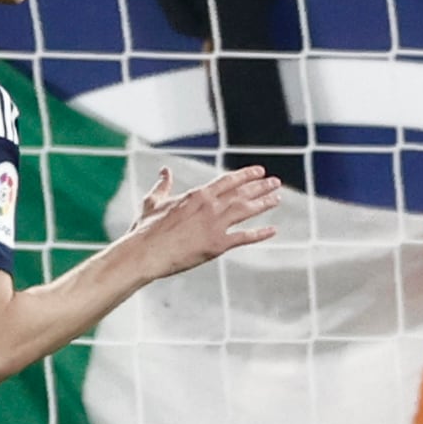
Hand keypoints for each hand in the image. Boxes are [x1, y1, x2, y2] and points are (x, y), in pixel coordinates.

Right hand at [124, 164, 280, 281]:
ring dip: (264, 203)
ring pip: (247, 210)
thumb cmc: (146, 229)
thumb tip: (165, 171)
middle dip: (260, 186)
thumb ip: (163, 186)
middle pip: (242, 193)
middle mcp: (210, 206)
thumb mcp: (153, 202)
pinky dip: (260, 234)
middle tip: (275, 182)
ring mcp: (216, 225)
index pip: (228, 180)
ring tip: (276, 198)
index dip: (246, 175)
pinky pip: (244, 237)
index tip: (259, 171)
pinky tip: (272, 230)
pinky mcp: (218, 244)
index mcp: (197, 195)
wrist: (145, 252)